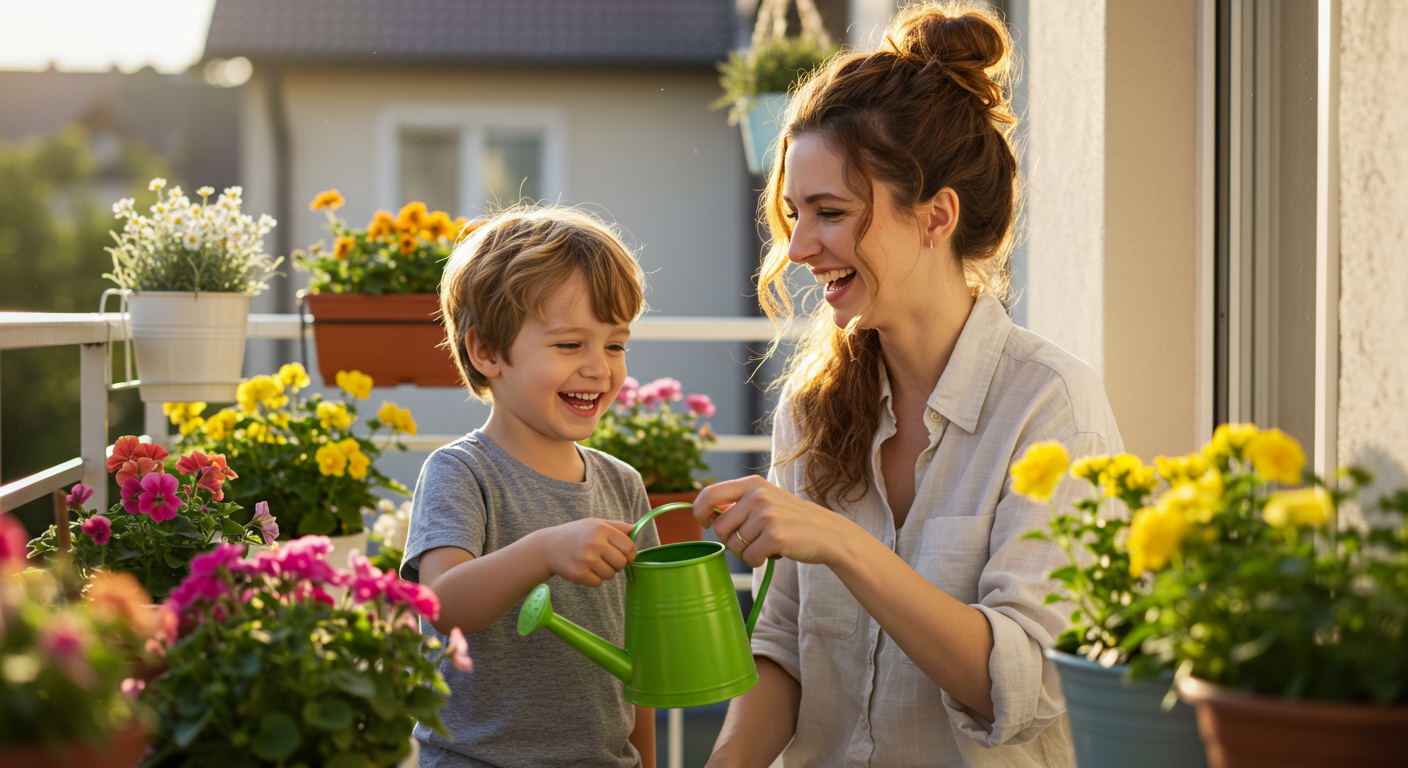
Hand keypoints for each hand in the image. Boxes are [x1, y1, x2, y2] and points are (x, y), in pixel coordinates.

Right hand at [538, 519, 636, 586]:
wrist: (548, 547)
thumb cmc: (576, 534)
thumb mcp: (595, 524)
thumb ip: (617, 527)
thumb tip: (635, 529)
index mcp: (602, 529)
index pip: (629, 547)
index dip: (630, 555)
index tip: (626, 557)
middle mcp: (595, 543)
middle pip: (622, 563)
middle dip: (617, 564)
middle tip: (606, 560)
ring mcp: (586, 559)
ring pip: (611, 575)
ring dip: (605, 572)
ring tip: (593, 563)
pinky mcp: (579, 574)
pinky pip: (598, 583)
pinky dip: (594, 579)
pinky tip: (584, 569)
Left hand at [693, 476, 852, 567]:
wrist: (829, 533)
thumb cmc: (792, 520)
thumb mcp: (766, 501)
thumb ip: (739, 503)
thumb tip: (706, 514)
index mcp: (752, 484)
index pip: (710, 494)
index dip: (699, 511)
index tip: (705, 523)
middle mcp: (758, 496)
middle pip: (720, 527)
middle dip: (730, 540)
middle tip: (750, 541)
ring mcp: (767, 516)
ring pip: (734, 545)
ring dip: (747, 552)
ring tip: (766, 544)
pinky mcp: (775, 537)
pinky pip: (749, 557)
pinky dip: (758, 561)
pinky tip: (773, 553)